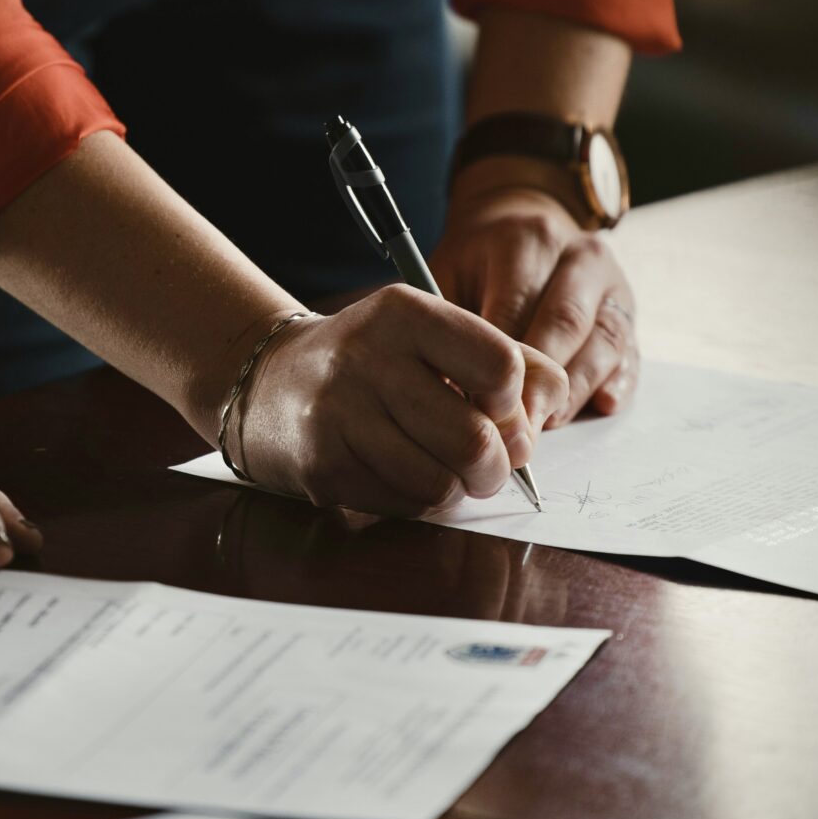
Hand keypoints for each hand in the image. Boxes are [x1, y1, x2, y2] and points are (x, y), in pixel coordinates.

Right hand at [233, 285, 568, 515]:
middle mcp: (367, 357)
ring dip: (458, 488)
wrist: (270, 382)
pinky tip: (403, 474)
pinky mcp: (323, 466)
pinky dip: (419, 501)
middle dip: (497, 466)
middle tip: (488, 463)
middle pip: (477, 439)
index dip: (516, 403)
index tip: (500, 410)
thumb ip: (506, 359)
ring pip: (442, 483)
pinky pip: (404, 504)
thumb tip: (547, 413)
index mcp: (405, 313)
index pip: (501, 366)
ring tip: (445, 469)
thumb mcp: (432, 335)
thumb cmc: (372, 361)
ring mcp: (339, 414)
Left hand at [429, 181, 639, 425]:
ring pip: (604, 341)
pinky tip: (602, 405)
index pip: (517, 306)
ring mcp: (612, 284)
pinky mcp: (628, 313)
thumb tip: (446, 389)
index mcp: (529, 239)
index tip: (478, 406)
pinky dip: (619, 382)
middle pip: (566, 324)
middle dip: (540, 383)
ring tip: (547, 424)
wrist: (523, 227)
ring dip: (576, 390)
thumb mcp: (449, 272)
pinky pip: (631, 352)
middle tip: (516, 428)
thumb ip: (448, 323)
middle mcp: (580, 256)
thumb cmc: (477, 264)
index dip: (498, 363)